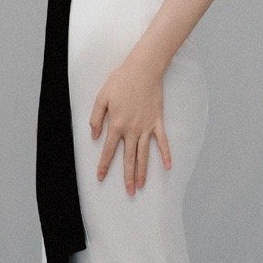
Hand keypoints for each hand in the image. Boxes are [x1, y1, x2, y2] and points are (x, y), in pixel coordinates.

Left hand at [90, 51, 171, 193]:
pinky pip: (163, 141)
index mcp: (116, 124)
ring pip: (144, 154)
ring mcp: (146, 127)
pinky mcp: (157, 122)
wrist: (143, 69)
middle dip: (127, 177)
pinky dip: (166, 154)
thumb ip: (96, 118)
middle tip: (129, 192)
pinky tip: (168, 167)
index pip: (109, 150)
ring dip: (143, 171)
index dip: (104, 165)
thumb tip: (94, 136)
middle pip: (128, 158)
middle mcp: (132, 130)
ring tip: (141, 186)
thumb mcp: (102, 98)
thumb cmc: (121, 81)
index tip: (100, 178)